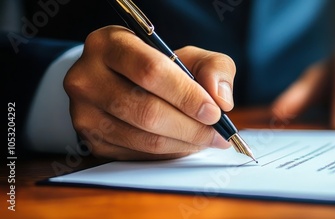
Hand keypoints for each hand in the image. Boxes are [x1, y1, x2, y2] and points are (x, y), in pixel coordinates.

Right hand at [64, 25, 234, 159]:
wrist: (120, 82)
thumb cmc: (159, 67)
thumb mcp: (188, 56)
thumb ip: (213, 68)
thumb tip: (220, 99)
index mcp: (110, 44)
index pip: (150, 71)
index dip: (187, 95)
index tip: (214, 111)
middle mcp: (87, 77)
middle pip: (146, 110)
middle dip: (191, 126)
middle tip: (217, 133)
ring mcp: (85, 111)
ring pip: (143, 137)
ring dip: (183, 143)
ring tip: (206, 139)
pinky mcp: (91, 140)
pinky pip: (138, 154)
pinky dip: (168, 152)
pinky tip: (183, 144)